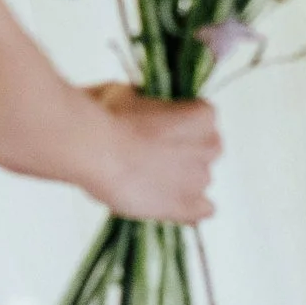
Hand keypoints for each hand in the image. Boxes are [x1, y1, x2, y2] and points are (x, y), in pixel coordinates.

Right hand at [83, 83, 220, 222]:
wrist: (96, 151)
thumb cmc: (111, 117)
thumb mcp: (131, 93)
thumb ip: (148, 103)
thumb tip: (141, 106)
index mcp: (202, 116)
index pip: (203, 119)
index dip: (179, 123)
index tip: (160, 127)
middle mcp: (209, 146)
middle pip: (205, 149)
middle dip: (185, 151)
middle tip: (153, 153)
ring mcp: (199, 179)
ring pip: (199, 180)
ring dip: (181, 179)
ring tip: (148, 179)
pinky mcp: (185, 207)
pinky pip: (201, 211)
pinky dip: (190, 209)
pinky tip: (169, 204)